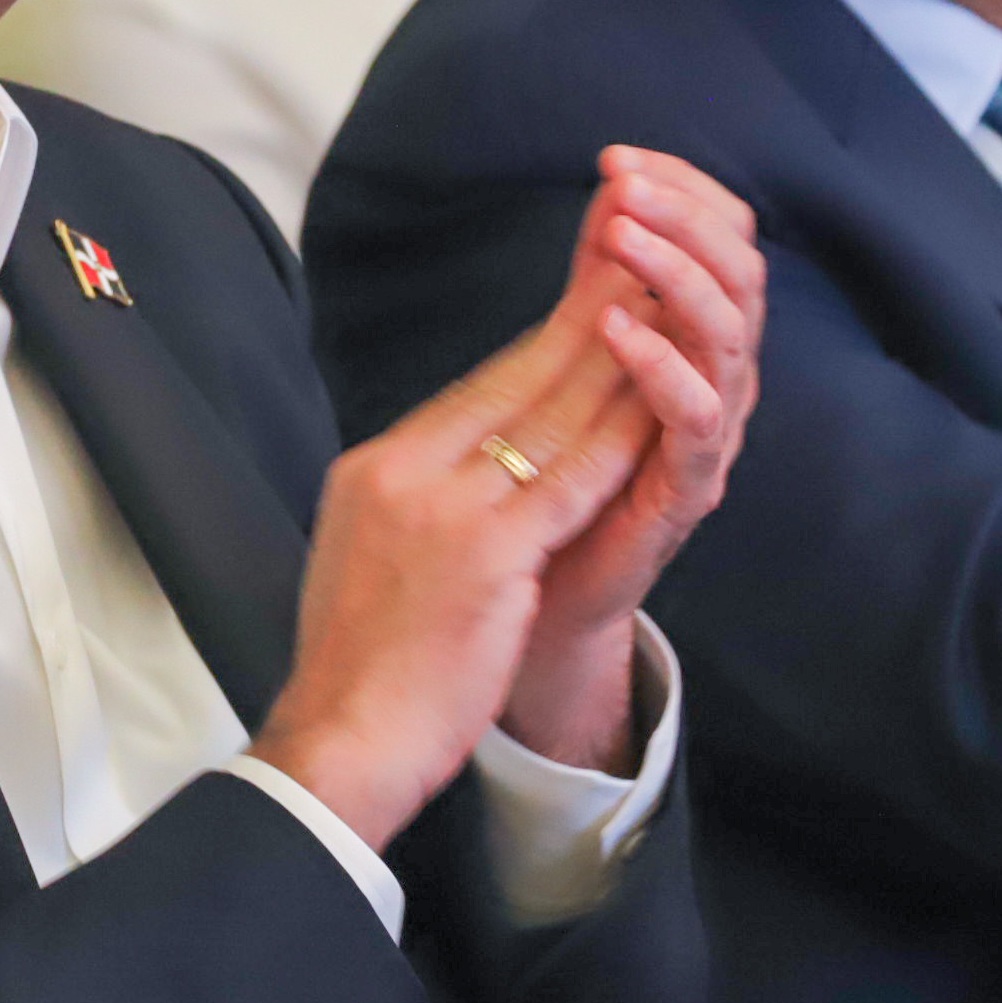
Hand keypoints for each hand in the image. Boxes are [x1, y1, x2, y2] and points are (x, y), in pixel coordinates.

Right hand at [250, 182, 675, 847]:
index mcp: (377, 470)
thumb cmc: (358, 666)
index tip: (591, 297)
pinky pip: (568, 485)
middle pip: (515, 383)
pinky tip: (657, 401)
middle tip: (640, 262)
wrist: (337, 740)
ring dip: (614, 360)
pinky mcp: (485, 559)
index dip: (543, 339)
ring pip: (549, 420)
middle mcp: (406, 473)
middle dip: (587, 320)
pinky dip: (616, 437)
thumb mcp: (367, 554)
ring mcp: (444, 512)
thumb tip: (452, 466)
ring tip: (663, 308)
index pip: (476, 390)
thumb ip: (415, 501)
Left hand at [500, 151, 763, 772]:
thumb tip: (611, 185)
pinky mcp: (686, 491)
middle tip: (626, 185)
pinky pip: (695, 420)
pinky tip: (619, 325)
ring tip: (623, 234)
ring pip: (730, 336)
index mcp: (696, 340)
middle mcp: (718, 380)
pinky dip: (661, 365)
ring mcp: (708, 437)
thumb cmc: (557, 475)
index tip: (618, 156)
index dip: (682, 190)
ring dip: (678, 275)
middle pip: (740, 274)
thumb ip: (601, 280)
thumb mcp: (578, 357)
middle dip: (687, 218)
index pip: (720, 238)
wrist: (534, 603)